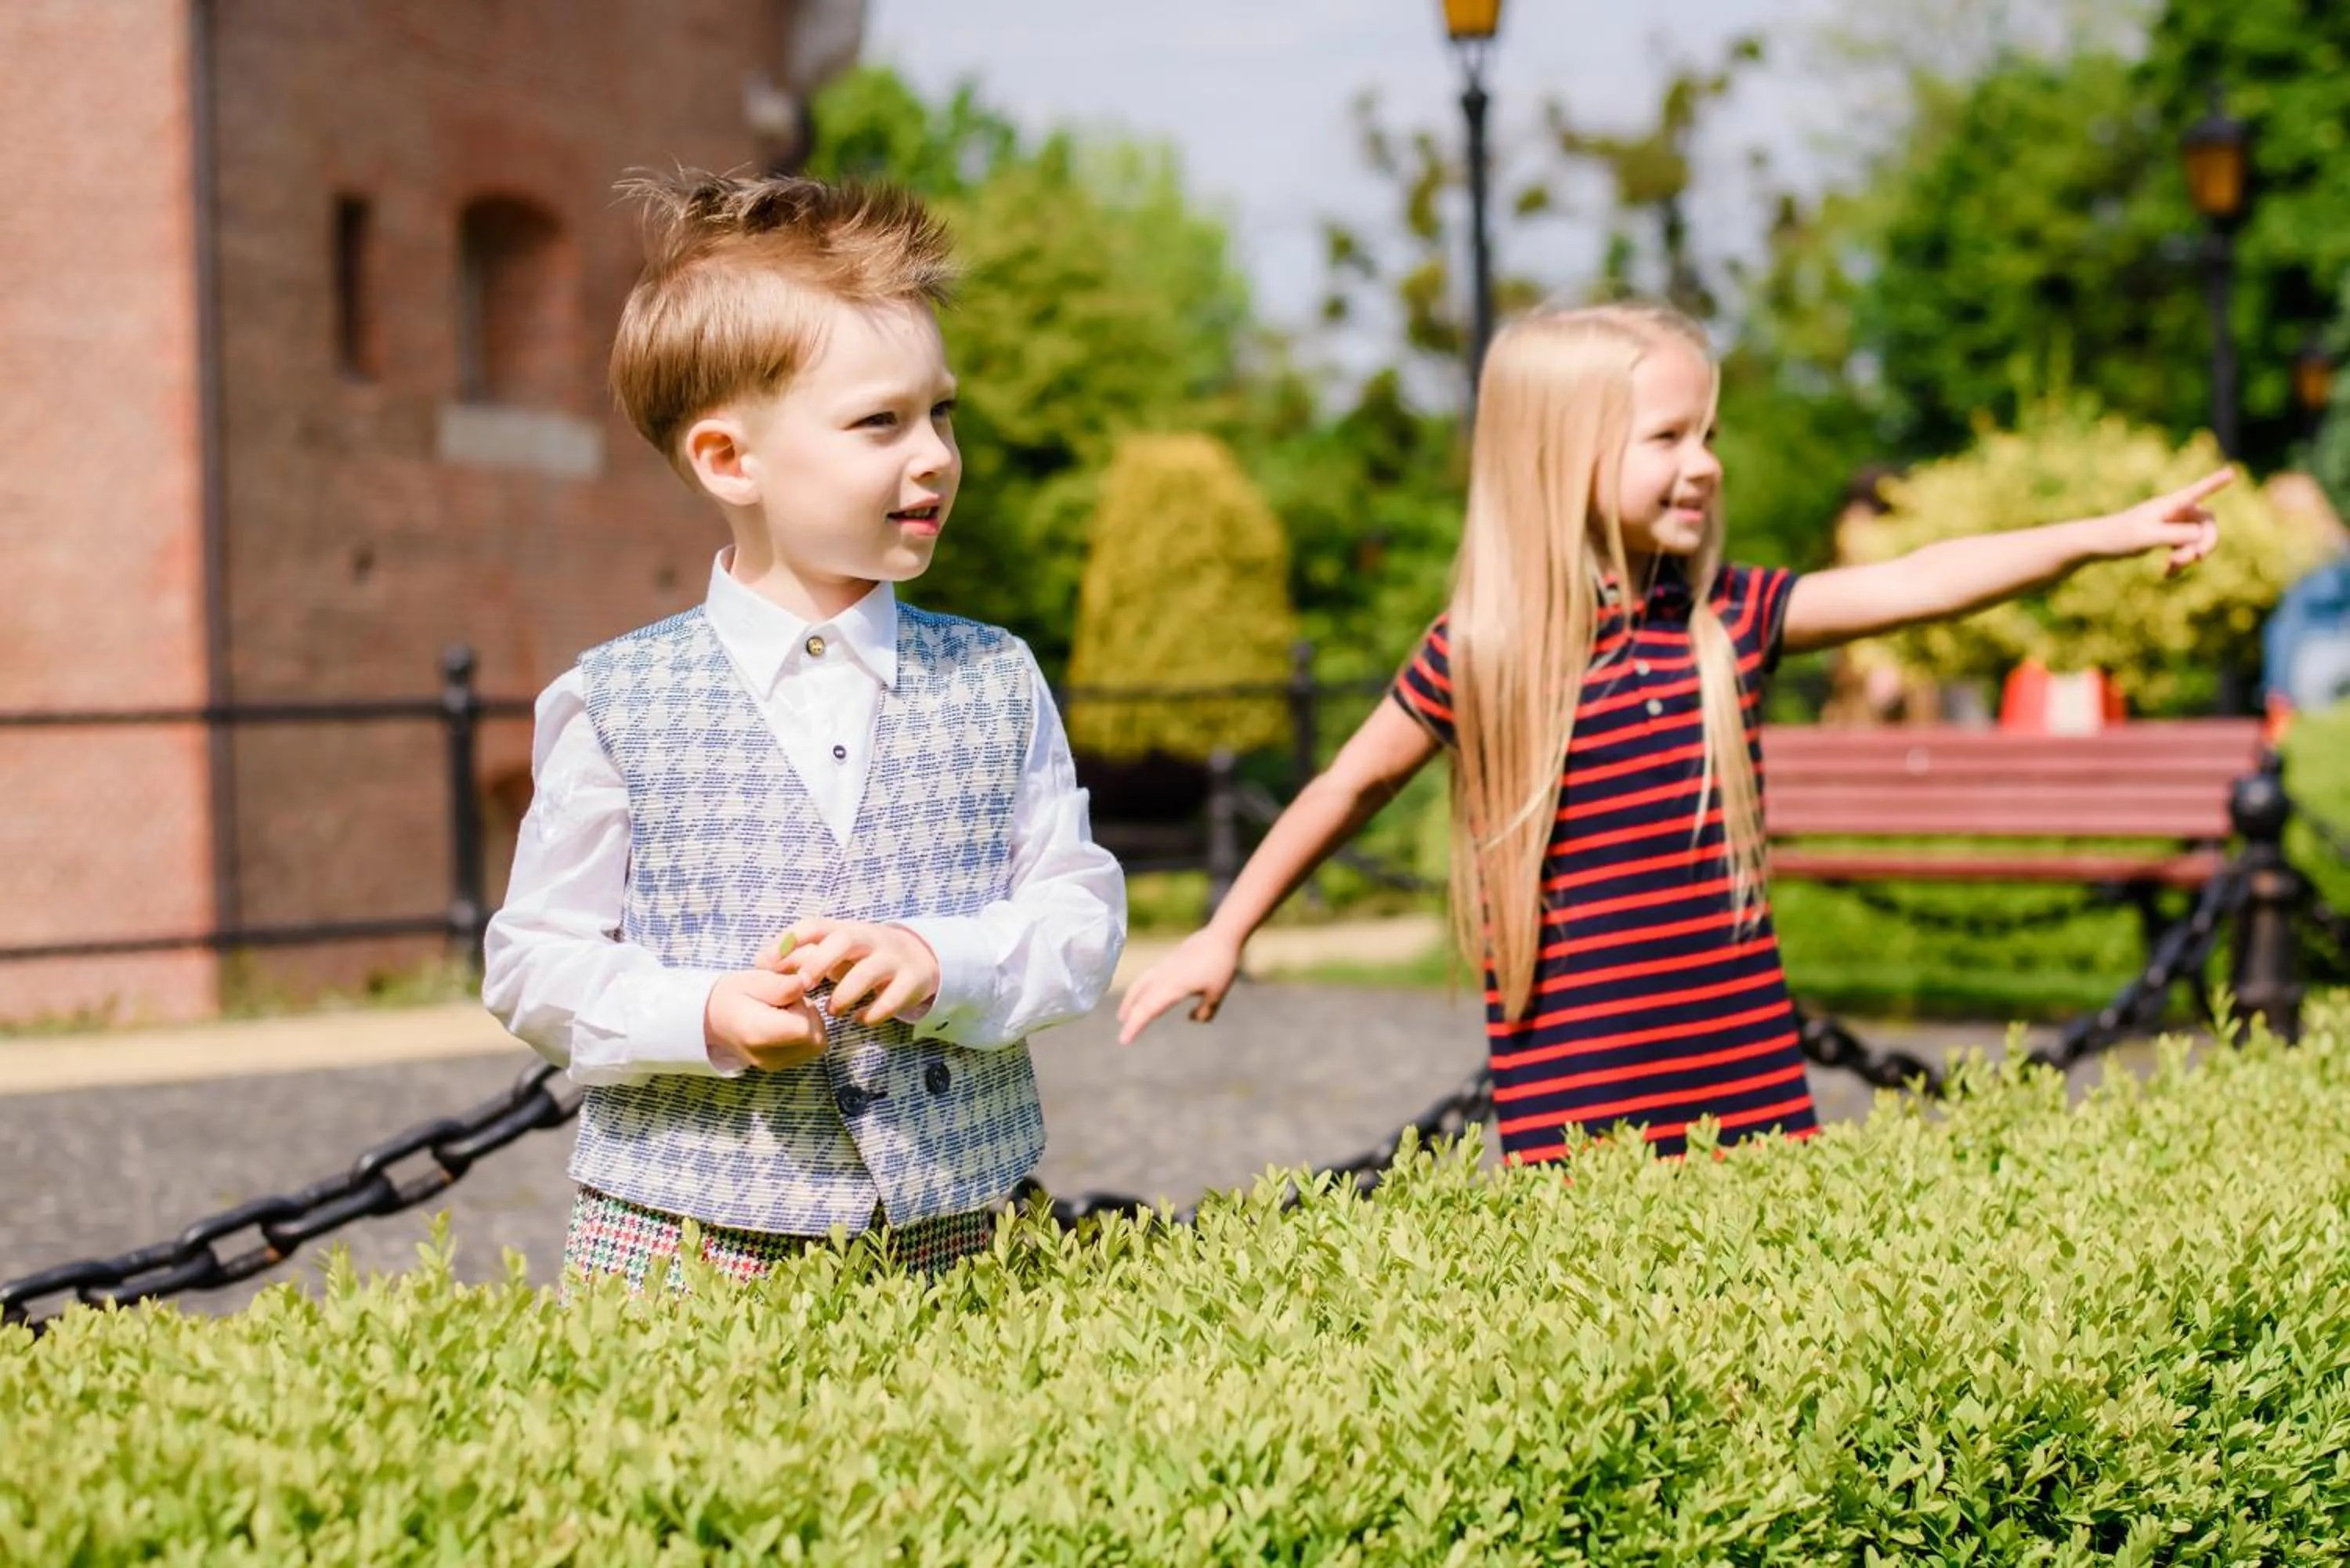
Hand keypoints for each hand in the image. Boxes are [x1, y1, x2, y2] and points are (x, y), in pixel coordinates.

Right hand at [704, 970, 826, 1070]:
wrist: (711, 1018)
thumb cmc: (732, 995)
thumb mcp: (753, 981)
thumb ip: (780, 985)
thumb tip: (803, 984)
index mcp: (759, 1033)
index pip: (804, 1029)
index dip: (803, 1008)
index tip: (787, 997)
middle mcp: (768, 1056)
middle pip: (815, 1039)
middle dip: (810, 1016)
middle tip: (788, 1003)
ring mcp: (774, 1065)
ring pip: (816, 1046)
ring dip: (809, 1025)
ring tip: (786, 1012)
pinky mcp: (779, 1066)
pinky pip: (807, 1051)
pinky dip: (805, 1035)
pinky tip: (785, 1023)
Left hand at [766, 919, 940, 1026]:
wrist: (917, 958)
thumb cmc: (862, 957)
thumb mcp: (834, 950)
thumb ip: (800, 955)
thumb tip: (761, 961)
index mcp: (845, 929)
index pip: (814, 925)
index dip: (790, 941)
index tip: (767, 963)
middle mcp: (870, 939)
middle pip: (844, 940)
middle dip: (819, 963)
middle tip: (803, 986)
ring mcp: (892, 960)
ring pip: (869, 972)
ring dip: (844, 994)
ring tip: (832, 1010)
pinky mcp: (910, 982)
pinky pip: (891, 999)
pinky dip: (872, 1013)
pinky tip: (859, 1019)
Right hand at [1115, 929, 1243, 1044]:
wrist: (1220, 935)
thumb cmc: (1221, 965)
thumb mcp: (1217, 994)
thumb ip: (1205, 1011)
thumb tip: (1192, 1018)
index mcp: (1172, 987)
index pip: (1147, 1010)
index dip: (1134, 1026)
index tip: (1124, 1040)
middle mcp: (1162, 977)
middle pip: (1139, 1000)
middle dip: (1130, 1018)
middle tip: (1123, 1036)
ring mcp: (1163, 967)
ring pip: (1139, 986)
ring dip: (1130, 1002)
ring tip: (1123, 1015)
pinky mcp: (1166, 961)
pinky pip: (1145, 978)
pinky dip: (1138, 990)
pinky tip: (1141, 995)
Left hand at [2096, 467, 2231, 575]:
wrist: (2095, 545)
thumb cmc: (2117, 536)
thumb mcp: (2147, 536)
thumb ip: (2175, 533)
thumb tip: (2201, 533)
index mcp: (2169, 505)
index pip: (2197, 491)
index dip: (2215, 484)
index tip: (2232, 472)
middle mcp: (2173, 512)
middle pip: (2206, 524)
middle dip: (2204, 543)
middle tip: (2193, 560)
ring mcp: (2170, 525)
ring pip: (2196, 540)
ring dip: (2189, 556)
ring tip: (2170, 568)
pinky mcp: (2165, 538)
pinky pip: (2184, 550)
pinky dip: (2179, 563)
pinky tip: (2166, 574)